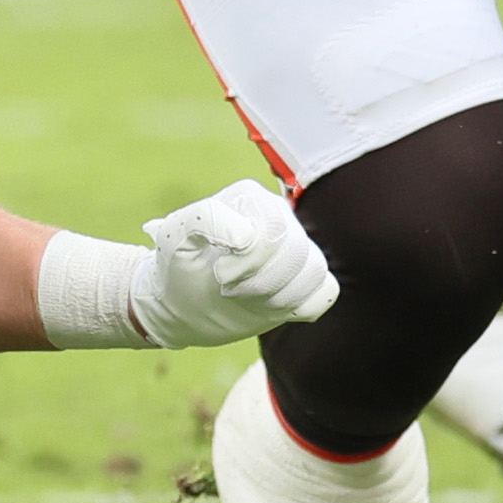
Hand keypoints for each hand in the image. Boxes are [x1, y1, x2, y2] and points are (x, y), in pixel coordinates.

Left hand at [133, 177, 339, 347]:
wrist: (185, 303)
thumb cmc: (179, 267)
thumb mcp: (176, 238)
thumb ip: (205, 220)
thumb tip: (246, 233)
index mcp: (248, 198)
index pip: (273, 229)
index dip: (249, 261)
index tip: (219, 274)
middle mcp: (278, 215)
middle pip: (296, 250)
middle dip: (261, 281)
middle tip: (229, 288)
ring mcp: (296, 245)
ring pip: (313, 270)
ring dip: (277, 296)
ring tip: (245, 297)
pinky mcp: (306, 276)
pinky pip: (326, 289)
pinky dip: (300, 305)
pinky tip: (270, 305)